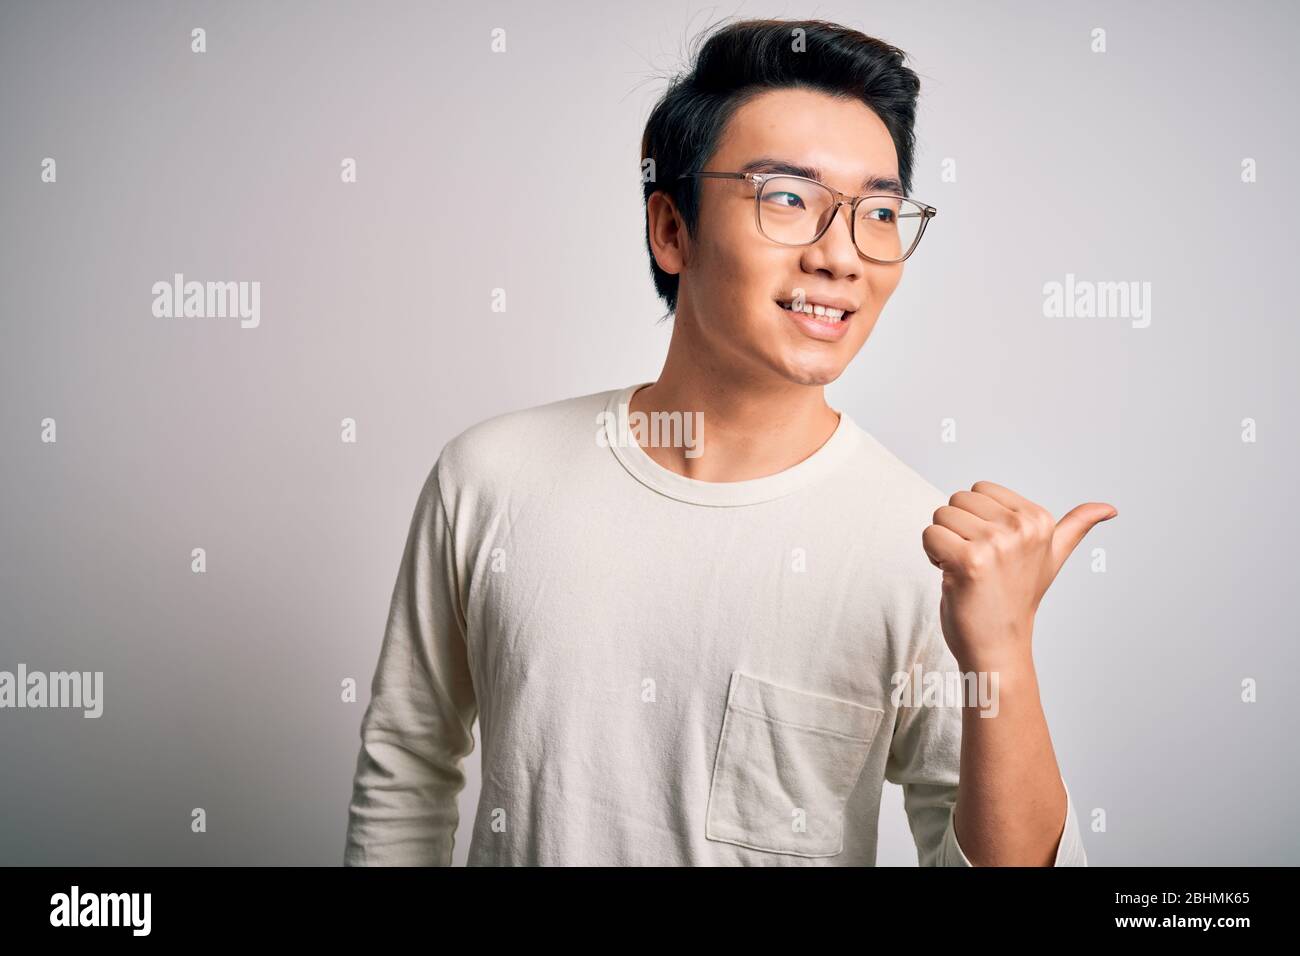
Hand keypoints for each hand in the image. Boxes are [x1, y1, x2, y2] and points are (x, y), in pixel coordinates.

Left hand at [921, 481, 1116, 669]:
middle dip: (957, 530)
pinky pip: (930, 535)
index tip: (992, 550)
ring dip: (943, 544)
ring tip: (966, 571)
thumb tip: (1110, 508)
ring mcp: (997, 544)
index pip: (979, 490)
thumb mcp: (1053, 558)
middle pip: (957, 499)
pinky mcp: (969, 561)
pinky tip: (952, 577)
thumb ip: (1076, 527)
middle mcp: (1022, 528)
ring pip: (940, 516)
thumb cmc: (1017, 600)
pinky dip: (932, 556)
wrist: (1000, 647)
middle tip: (977, 563)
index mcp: (1040, 520)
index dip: (976, 519)